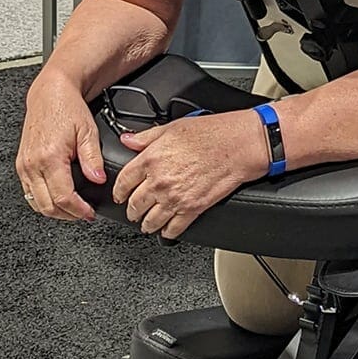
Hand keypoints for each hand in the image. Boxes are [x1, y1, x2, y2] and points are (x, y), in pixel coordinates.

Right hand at [17, 74, 105, 223]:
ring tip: (73, 209)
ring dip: (54, 211)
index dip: (78, 210)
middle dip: (67, 215)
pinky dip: (43, 200)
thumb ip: (93, 158)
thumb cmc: (67, 107)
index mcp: (50, 157)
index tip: (89, 214)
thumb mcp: (88, 130)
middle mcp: (32, 164)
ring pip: (36, 203)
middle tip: (83, 214)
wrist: (50, 93)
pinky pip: (29, 192)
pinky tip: (57, 197)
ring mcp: (24, 166)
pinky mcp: (21, 165)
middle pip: (47, 206)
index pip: (63, 197)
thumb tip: (98, 180)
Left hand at [112, 110, 267, 239]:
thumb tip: (128, 140)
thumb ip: (146, 137)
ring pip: (149, 221)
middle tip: (133, 210)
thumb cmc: (212, 133)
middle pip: (134, 205)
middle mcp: (159, 181)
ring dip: (146, 224)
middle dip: (132, 210)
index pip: (123, 182)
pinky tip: (167, 229)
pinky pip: (171, 230)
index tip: (120, 194)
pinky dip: (167, 232)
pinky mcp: (191, 210)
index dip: (119, 191)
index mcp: (152, 159)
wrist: (238, 145)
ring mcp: (174, 198)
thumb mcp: (174, 127)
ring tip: (147, 223)